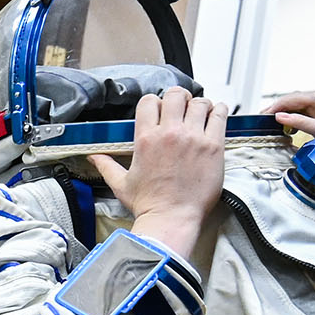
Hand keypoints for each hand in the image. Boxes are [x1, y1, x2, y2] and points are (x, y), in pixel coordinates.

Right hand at [86, 88, 228, 268]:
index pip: (149, 102)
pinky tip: (216, 116)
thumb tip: (94, 157)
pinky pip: (220, 115)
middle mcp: (170, 134)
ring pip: (200, 102)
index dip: (155, 103)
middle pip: (176, 95)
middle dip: (179, 98)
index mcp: (146, 139)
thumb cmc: (148, 204)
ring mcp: (193, 138)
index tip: (162, 111)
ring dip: (200, 105)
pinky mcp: (213, 146)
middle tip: (183, 107)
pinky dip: (219, 111)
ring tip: (201, 114)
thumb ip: (107, 166)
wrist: (171, 219)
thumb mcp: (121, 184)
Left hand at [258, 91, 314, 212]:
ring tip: (270, 112)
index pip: (306, 101)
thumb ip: (306, 145)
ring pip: (314, 102)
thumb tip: (279, 148)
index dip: (285, 102)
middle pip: (309, 96)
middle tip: (263, 112)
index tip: (265, 114)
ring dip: (288, 104)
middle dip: (283, 99)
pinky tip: (283, 119)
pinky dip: (299, 120)